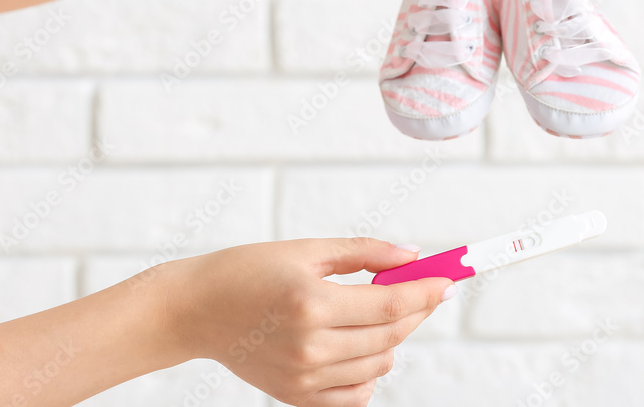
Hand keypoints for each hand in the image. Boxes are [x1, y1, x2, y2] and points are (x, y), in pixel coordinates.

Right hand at [164, 238, 452, 406]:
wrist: (196, 310)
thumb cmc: (247, 271)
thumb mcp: (307, 250)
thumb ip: (365, 253)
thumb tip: (412, 255)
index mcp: (311, 303)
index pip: (390, 305)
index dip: (426, 292)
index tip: (448, 280)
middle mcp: (310, 347)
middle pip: (390, 336)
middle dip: (417, 310)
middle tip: (423, 290)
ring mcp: (303, 378)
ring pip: (379, 365)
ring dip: (393, 338)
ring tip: (376, 312)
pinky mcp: (296, 397)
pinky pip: (356, 395)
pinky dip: (370, 372)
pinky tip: (360, 346)